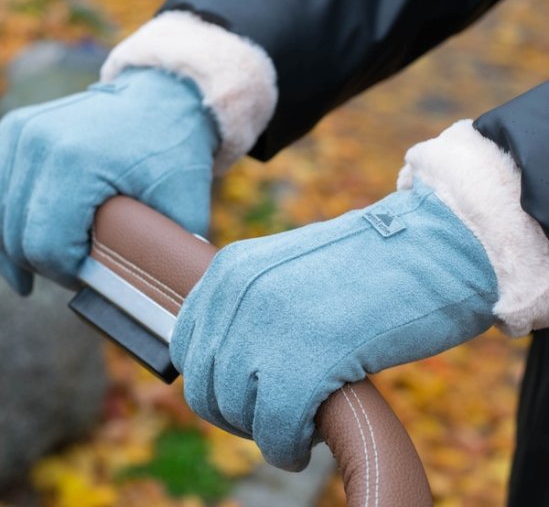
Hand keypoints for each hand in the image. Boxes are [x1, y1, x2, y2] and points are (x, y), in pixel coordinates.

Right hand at [0, 68, 218, 293]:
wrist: (162, 98)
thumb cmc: (175, 151)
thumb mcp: (186, 205)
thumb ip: (170, 254)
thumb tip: (167, 298)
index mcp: (76, 163)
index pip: (45, 246)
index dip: (65, 275)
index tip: (88, 280)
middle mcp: (38, 142)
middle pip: (16, 235)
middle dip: (42, 265)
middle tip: (73, 275)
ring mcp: (21, 132)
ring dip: (18, 246)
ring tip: (42, 268)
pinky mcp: (15, 129)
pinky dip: (8, 218)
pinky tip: (23, 238)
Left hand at [170, 151, 499, 470]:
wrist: (430, 248)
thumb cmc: (369, 264)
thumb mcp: (290, 271)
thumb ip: (252, 304)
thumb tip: (230, 358)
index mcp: (230, 269)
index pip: (188, 345)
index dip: (214, 381)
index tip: (246, 394)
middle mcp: (238, 294)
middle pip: (206, 386)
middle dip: (237, 413)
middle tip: (275, 416)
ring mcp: (268, 326)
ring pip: (236, 411)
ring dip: (264, 430)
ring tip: (298, 422)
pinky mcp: (305, 363)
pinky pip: (275, 430)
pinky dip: (287, 447)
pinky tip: (307, 441)